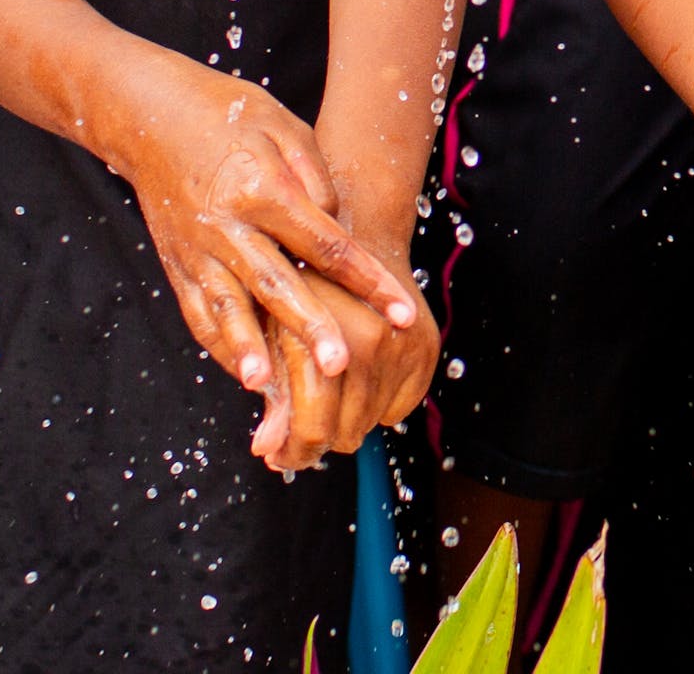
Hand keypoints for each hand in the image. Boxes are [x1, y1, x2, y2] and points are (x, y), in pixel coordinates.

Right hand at [110, 69, 423, 396]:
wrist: (147, 114)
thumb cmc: (225, 113)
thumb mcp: (282, 125)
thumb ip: (315, 178)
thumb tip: (336, 225)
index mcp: (261, 189)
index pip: (325, 243)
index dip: (367, 279)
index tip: (402, 312)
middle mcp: (226, 226)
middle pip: (276, 284)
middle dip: (310, 327)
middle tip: (341, 365)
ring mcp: (196, 250)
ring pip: (227, 308)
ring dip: (248, 349)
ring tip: (267, 387)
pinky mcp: (175, 265)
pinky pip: (198, 313)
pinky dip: (221, 346)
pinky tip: (246, 377)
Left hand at [244, 271, 439, 471]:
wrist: (357, 235)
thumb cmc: (300, 284)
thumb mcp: (271, 332)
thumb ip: (271, 392)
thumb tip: (266, 451)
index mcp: (320, 339)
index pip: (311, 426)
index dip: (292, 453)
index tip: (279, 458)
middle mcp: (367, 344)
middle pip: (343, 434)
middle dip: (315, 440)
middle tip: (295, 433)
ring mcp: (402, 347)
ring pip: (370, 426)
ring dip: (345, 422)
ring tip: (326, 398)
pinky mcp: (426, 350)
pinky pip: (398, 410)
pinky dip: (376, 405)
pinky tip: (357, 379)